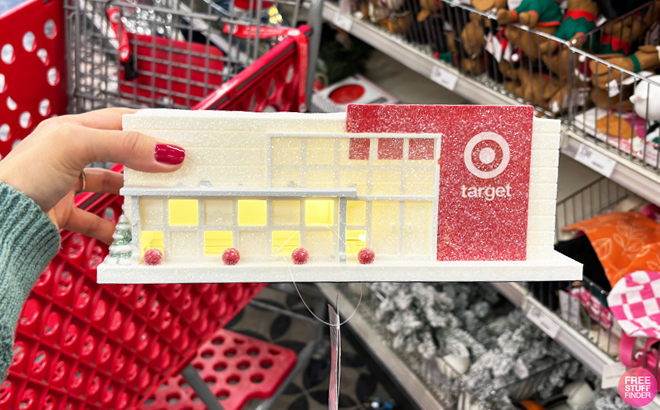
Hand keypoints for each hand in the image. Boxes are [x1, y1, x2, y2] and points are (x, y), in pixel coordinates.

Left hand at [0, 108, 184, 244]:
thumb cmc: (27, 173)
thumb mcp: (78, 146)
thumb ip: (123, 146)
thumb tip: (167, 153)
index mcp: (72, 128)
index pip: (121, 121)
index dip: (150, 128)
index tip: (177, 141)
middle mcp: (70, 152)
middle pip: (119, 152)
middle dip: (145, 162)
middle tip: (172, 171)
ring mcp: (66, 182)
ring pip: (109, 184)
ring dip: (130, 194)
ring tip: (151, 200)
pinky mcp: (62, 210)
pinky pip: (93, 217)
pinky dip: (110, 226)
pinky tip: (122, 231)